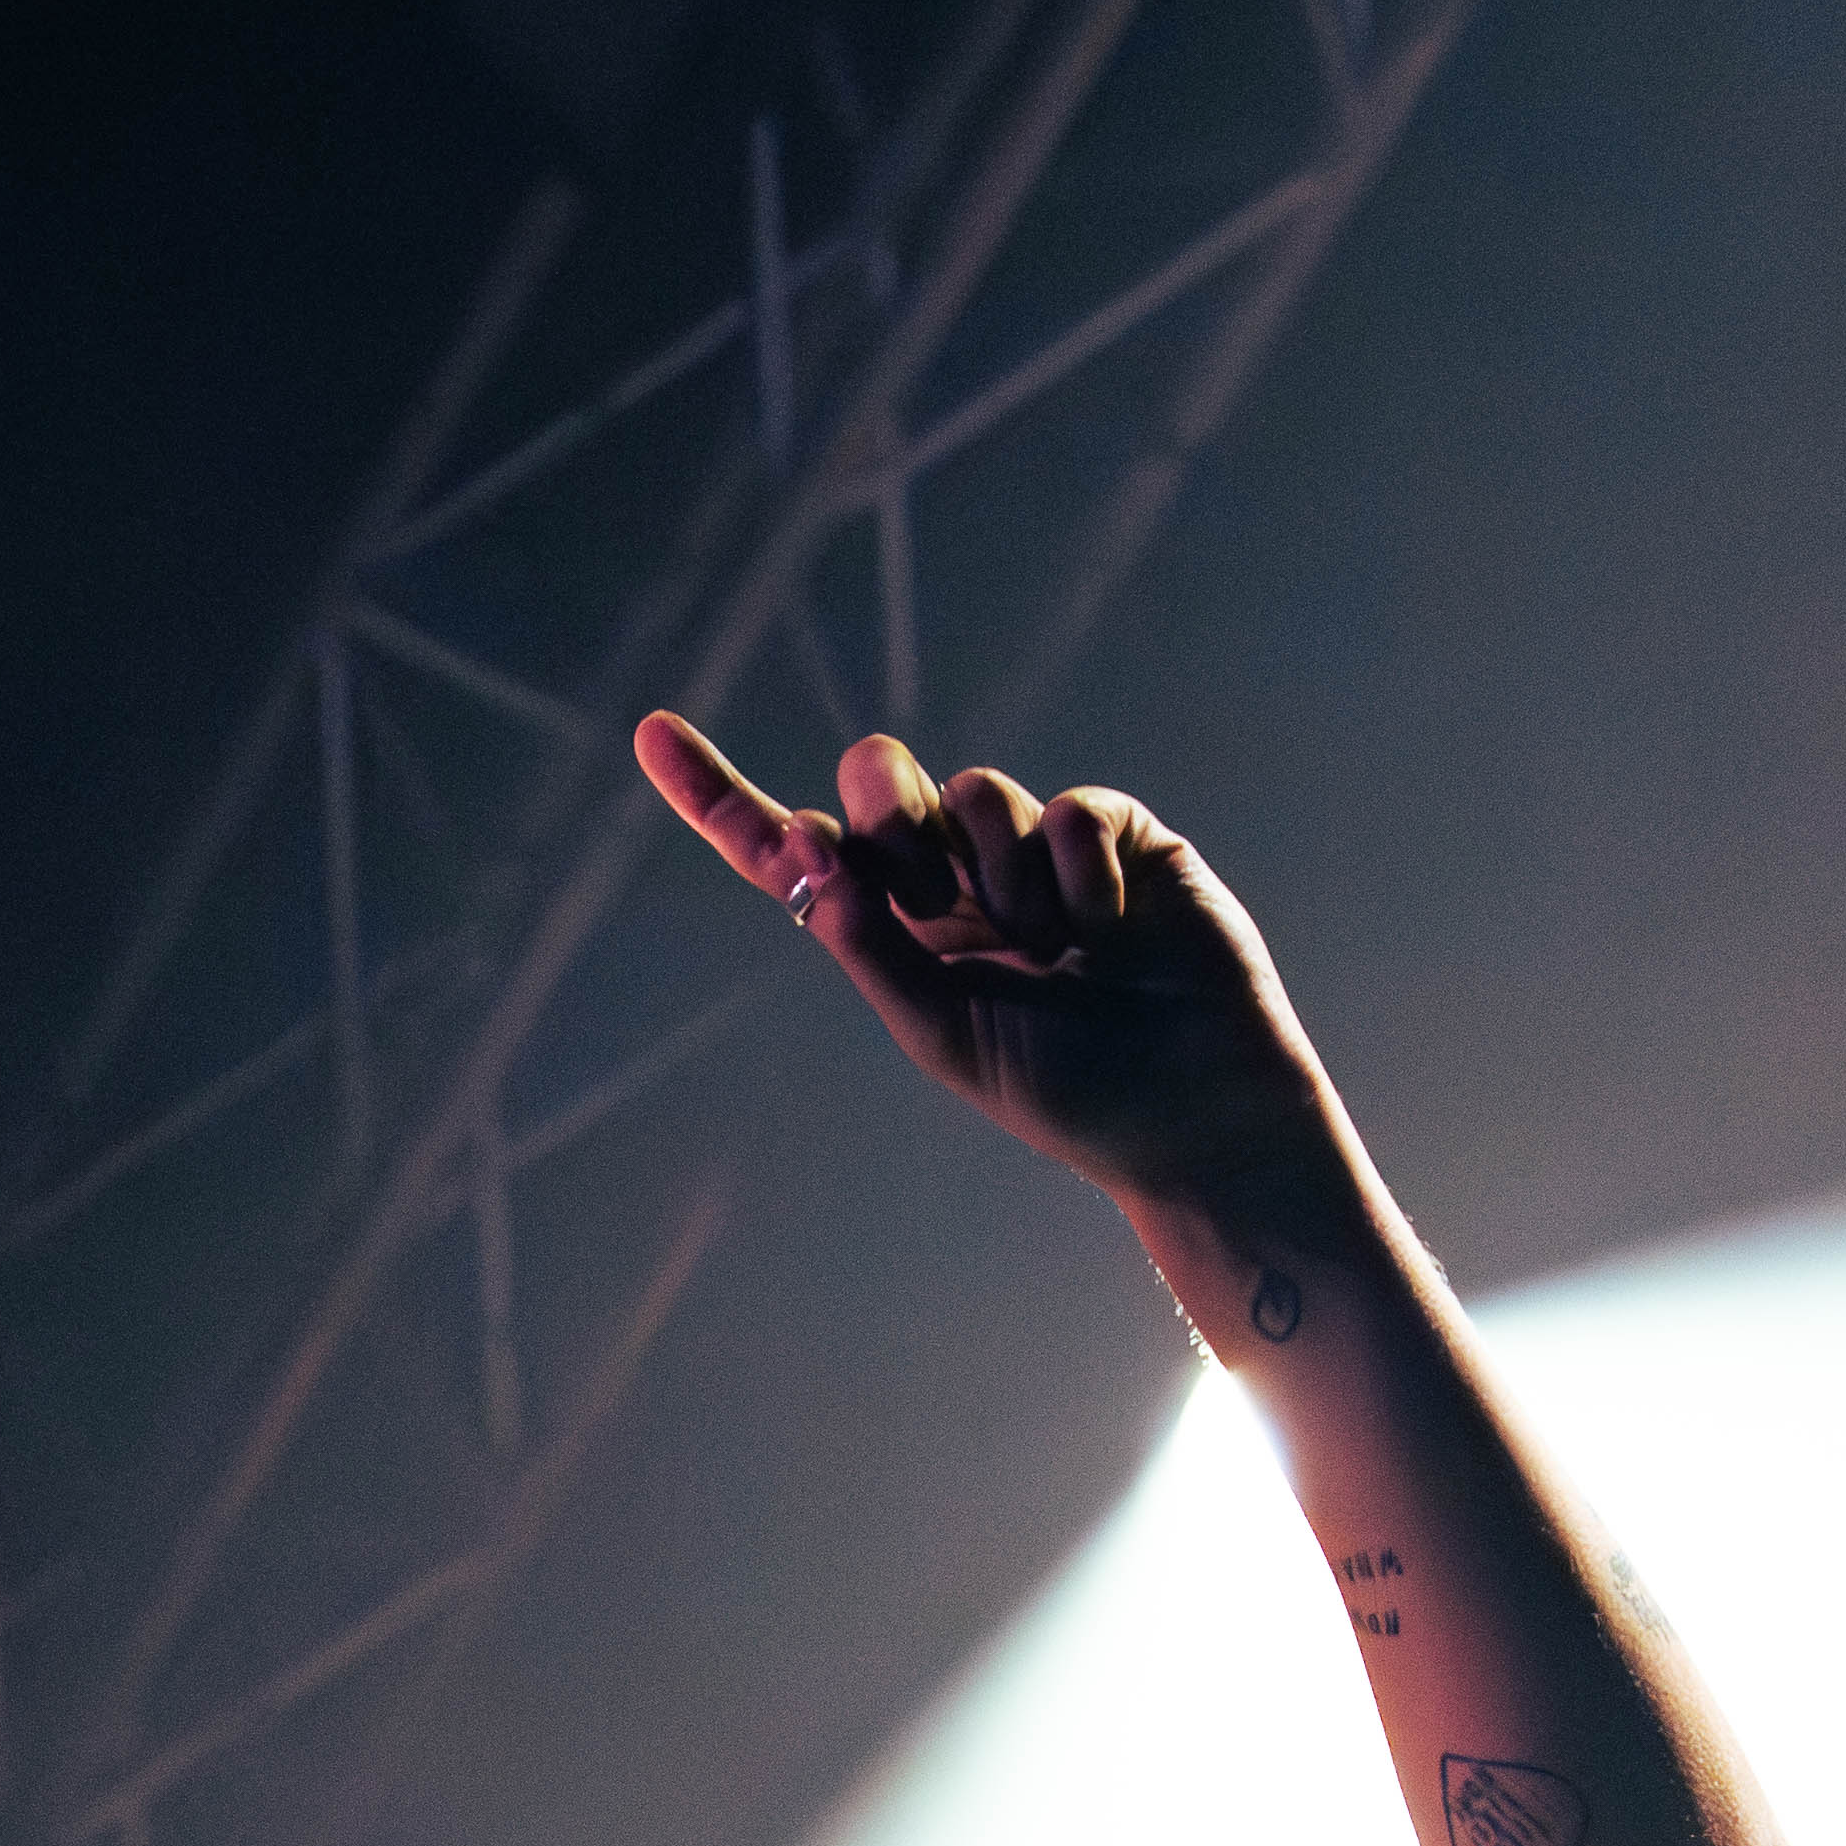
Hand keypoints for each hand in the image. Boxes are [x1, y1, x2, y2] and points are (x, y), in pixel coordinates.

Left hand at [634, 713, 1361, 1271]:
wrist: (1195, 1110)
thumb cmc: (1069, 1093)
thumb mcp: (943, 1034)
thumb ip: (866, 942)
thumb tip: (800, 850)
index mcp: (894, 932)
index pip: (793, 854)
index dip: (720, 796)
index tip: (649, 735)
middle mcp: (954, 879)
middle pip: (874, 783)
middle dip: (885, 812)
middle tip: (928, 883)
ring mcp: (1033, 848)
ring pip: (972, 791)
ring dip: (1003, 878)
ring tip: (1059, 952)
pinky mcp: (1113, 832)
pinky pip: (1065, 808)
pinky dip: (1080, 876)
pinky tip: (1115, 933)